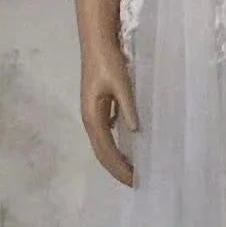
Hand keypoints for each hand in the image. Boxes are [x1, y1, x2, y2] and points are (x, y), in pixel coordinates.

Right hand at [80, 41, 138, 186]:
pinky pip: (105, 136)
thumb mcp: (121, 84)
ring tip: (132, 172)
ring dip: (114, 161)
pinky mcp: (98, 109)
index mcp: (93, 117)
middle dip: (116, 170)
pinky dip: (114, 148)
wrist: (96, 44)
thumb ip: (127, 107)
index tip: (135, 180)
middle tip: (136, 183)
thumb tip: (134, 131)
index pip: (106, 151)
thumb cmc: (108, 62)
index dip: (120, 168)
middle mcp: (89, 120)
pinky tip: (127, 150)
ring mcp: (92, 115)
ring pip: (102, 146)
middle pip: (101, 153)